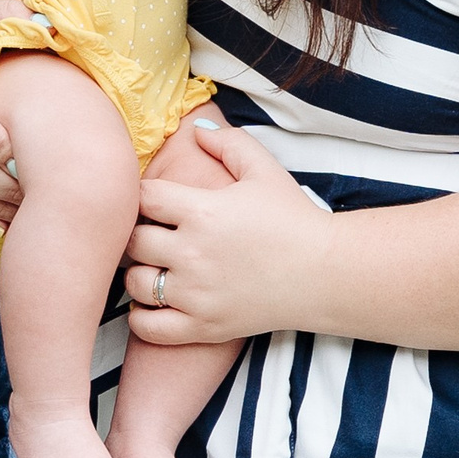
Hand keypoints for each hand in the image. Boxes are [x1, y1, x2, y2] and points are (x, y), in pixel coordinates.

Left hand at [123, 125, 328, 345]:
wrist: (325, 273)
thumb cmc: (295, 219)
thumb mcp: (265, 170)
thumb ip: (229, 143)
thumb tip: (196, 130)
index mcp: (203, 211)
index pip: (142, 197)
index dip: (142, 195)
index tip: (154, 202)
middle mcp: (193, 253)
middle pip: (133, 240)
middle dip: (137, 233)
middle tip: (150, 233)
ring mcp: (196, 294)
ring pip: (135, 282)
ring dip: (138, 273)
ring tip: (153, 267)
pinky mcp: (203, 327)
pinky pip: (149, 328)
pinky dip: (142, 317)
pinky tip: (153, 303)